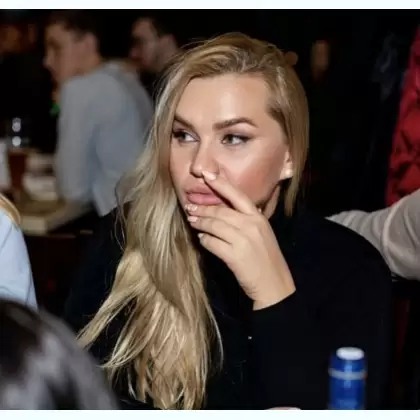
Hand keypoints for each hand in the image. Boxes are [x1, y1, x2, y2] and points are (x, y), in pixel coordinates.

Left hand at [185, 171, 295, 309]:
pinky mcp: (234, 256)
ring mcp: (243, 240)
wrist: (275, 284)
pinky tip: (202, 239)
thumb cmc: (266, 258)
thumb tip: (225, 211)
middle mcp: (251, 225)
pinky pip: (211, 243)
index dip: (220, 184)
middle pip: (220, 211)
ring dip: (200, 223)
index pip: (237, 195)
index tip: (206, 175)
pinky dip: (204, 240)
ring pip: (213, 225)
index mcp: (259, 218)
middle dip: (202, 209)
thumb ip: (247, 220)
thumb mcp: (262, 233)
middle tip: (190, 208)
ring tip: (192, 222)